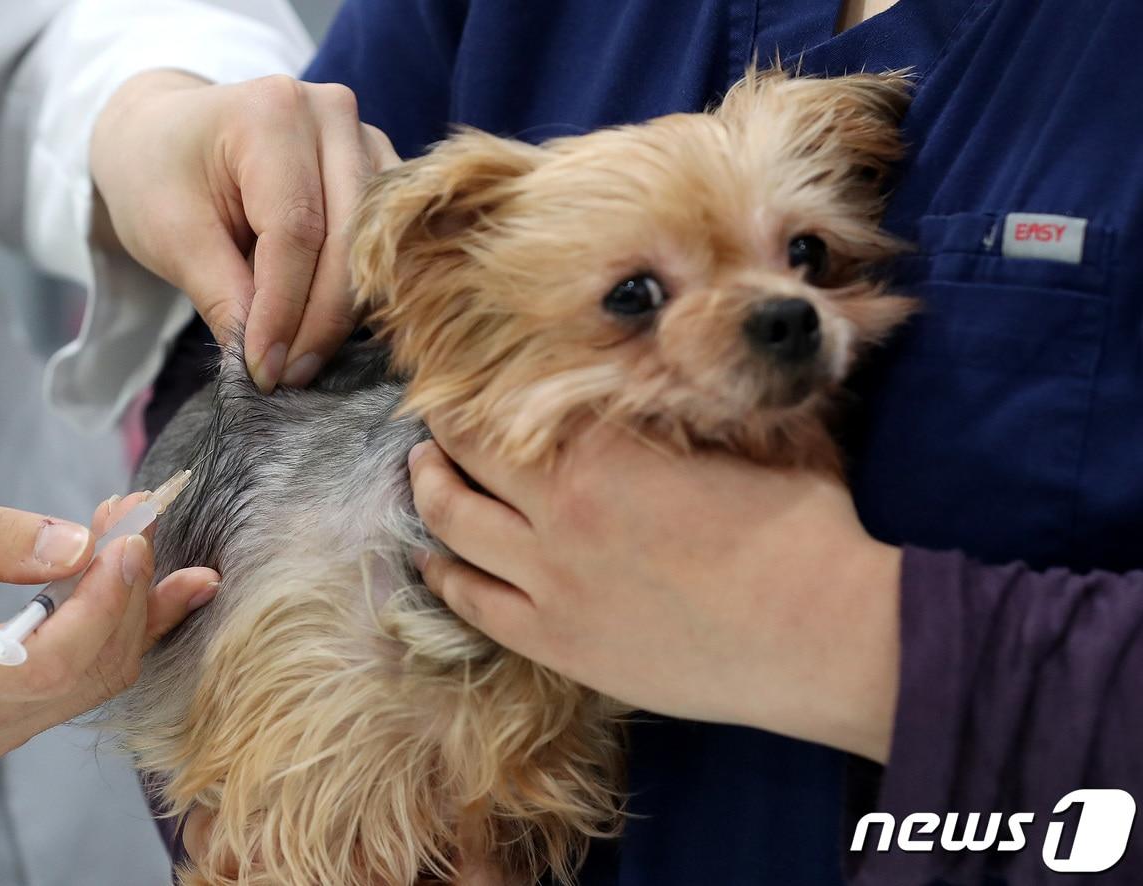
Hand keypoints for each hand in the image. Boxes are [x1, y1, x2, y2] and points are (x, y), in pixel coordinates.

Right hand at [0, 482, 217, 760]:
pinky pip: (88, 675)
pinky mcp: (9, 712)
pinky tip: (172, 584)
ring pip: (99, 674)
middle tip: (136, 512)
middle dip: (128, 588)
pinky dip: (127, 623)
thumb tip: (76, 547)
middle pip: (87, 669)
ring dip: (132, 600)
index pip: (48, 664)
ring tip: (135, 529)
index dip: (105, 604)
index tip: (128, 539)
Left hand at [91, 71, 399, 391]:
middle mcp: (331, 114)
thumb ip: (223, 295)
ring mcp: (365, 137)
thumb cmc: (160, 174)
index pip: (295, 229)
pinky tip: (327, 328)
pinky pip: (385, 241)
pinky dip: (359, 290)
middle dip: (320, 320)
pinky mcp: (380, 168)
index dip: (284, 309)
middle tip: (289, 377)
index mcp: (271, 112)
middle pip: (349, 239)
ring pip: (376, 246)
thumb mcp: (171, 235)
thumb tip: (269, 362)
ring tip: (303, 359)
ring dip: (344, 311)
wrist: (166, 133)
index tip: (265, 370)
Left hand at [407, 425, 902, 761]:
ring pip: (453, 526)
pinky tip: (431, 562)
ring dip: (429, 491)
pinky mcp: (559, 643)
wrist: (821, 633)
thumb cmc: (801, 526)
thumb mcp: (749, 436)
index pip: (513, 402)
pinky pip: (474, 606)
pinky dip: (444, 576)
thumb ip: (690, 406)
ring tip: (422, 473)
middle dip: (443, 430)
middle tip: (433, 419)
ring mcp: (550, 582)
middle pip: (467, 455)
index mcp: (602, 449)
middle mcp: (558, 508)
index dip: (483, 387)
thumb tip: (675, 373)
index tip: (470, 377)